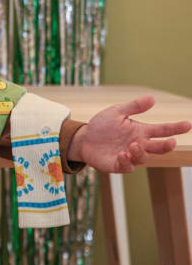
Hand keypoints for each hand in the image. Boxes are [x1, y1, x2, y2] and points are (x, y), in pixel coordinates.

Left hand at [67, 96, 190, 172]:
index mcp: (140, 131)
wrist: (83, 139)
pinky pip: (127, 167)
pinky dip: (126, 161)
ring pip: (143, 158)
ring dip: (141, 152)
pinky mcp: (118, 165)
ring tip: (134, 145)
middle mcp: (138, 144)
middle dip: (166, 146)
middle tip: (171, 142)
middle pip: (158, 148)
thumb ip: (134, 107)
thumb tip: (152, 98)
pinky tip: (122, 154)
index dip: (175, 128)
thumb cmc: (102, 125)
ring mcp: (129, 156)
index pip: (162, 130)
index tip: (188, 125)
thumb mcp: (117, 112)